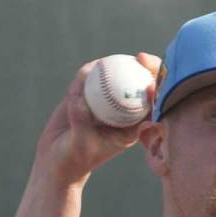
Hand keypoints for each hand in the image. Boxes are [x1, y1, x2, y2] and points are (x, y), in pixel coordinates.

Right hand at [34, 52, 161, 185]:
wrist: (55, 158)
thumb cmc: (73, 158)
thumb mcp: (80, 144)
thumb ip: (81, 123)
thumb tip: (79, 100)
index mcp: (131, 127)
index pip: (152, 106)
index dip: (160, 91)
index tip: (153, 83)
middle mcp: (121, 112)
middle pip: (140, 85)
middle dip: (148, 68)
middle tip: (141, 57)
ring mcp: (105, 102)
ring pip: (116, 77)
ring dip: (115, 65)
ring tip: (106, 61)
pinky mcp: (87, 95)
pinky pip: (91, 78)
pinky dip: (90, 72)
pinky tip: (88, 69)